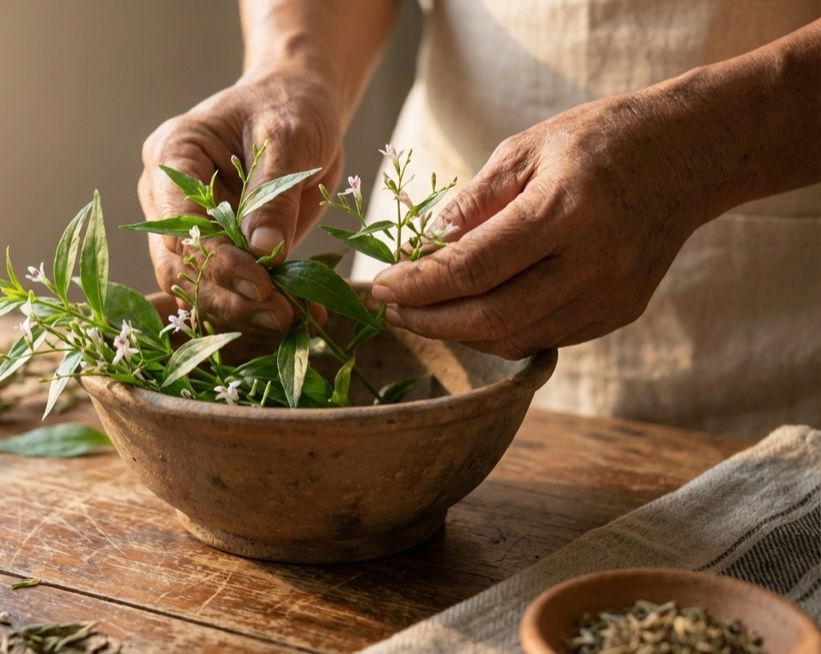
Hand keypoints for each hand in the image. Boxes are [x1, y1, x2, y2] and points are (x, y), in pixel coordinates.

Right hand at [138, 71, 342, 332]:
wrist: (299, 107)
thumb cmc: (288, 107)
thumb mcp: (288, 138)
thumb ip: (272, 194)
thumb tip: (263, 253)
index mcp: (172, 156)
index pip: (180, 223)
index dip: (216, 261)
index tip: (261, 284)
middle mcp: (168, 198)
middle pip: (180, 264)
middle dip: (226, 296)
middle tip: (278, 315)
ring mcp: (188, 229)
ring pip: (196, 286)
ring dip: (239, 311)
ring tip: (287, 319)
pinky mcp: (217, 251)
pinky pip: (224, 289)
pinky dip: (256, 307)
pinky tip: (295, 315)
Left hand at [371, 89, 721, 358]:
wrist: (689, 154)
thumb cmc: (598, 141)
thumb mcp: (525, 150)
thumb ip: (470, 204)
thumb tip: (417, 250)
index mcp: (564, 211)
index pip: (472, 267)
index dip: (417, 285)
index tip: (379, 287)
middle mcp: (593, 262)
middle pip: (491, 316)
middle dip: (430, 320)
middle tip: (393, 309)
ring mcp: (611, 295)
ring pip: (516, 337)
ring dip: (460, 332)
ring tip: (424, 312)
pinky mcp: (620, 312)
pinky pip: (545, 337)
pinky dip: (500, 332)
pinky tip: (473, 312)